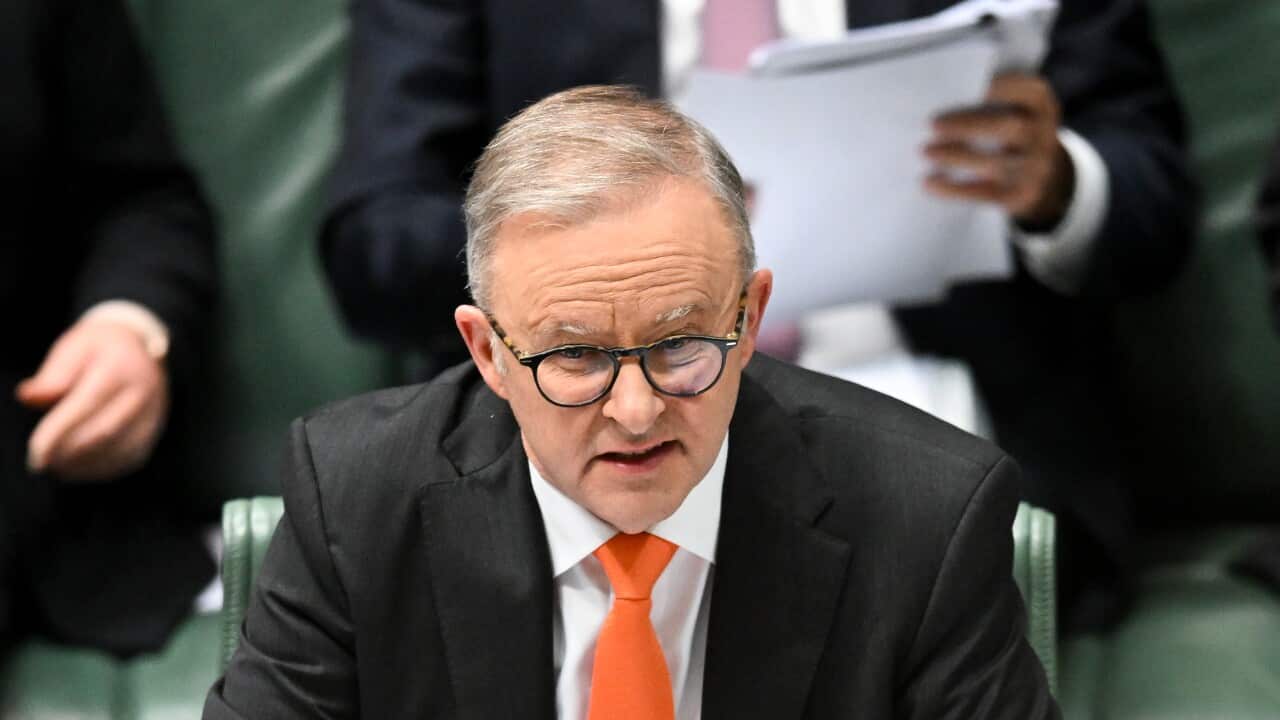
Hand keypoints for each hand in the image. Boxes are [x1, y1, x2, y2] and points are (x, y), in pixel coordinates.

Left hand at [16, 317, 169, 480]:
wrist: (142, 349)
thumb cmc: (100, 350)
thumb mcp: (75, 348)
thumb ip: (53, 375)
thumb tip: (29, 397)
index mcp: (120, 368)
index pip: (87, 405)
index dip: (60, 432)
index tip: (37, 453)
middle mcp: (142, 392)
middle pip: (105, 432)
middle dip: (70, 452)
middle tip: (43, 463)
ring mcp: (153, 413)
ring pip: (120, 450)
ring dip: (86, 465)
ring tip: (58, 468)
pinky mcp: (154, 431)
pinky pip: (131, 458)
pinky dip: (103, 469)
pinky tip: (80, 469)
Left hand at [924, 72, 1074, 228]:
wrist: (1039, 177)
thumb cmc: (1009, 131)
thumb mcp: (1013, 109)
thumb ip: (990, 100)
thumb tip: (940, 99)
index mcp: (1043, 105)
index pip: (1032, 91)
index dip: (1006, 86)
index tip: (974, 85)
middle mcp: (1045, 134)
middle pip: (1011, 128)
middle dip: (970, 126)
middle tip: (933, 125)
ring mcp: (1038, 167)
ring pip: (997, 163)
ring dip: (957, 157)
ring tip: (925, 152)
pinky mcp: (1023, 195)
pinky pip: (987, 193)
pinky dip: (954, 189)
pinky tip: (929, 182)